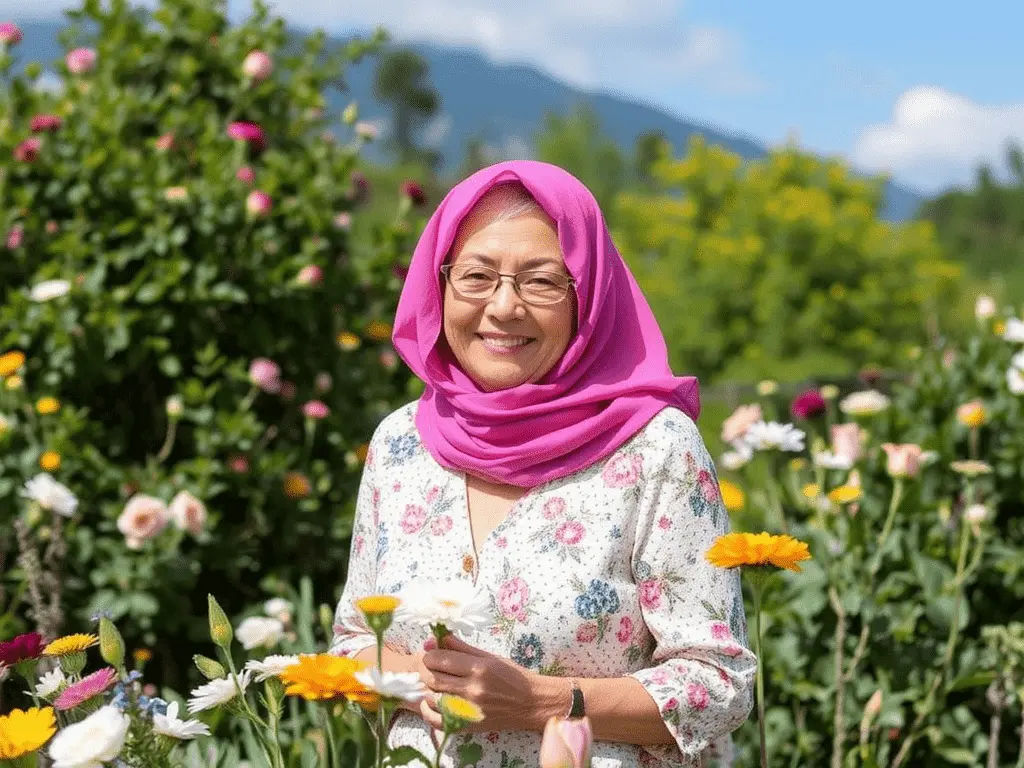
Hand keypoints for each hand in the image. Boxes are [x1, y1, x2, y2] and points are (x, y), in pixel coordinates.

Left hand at [415, 634, 556, 732]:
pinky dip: (428, 712)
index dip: (431, 655)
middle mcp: (472, 689)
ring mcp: (469, 710)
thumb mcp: (490, 656)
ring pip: (433, 698)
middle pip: (433, 679)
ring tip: (439, 684)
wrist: (531, 703)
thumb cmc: (512, 676)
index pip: (440, 660)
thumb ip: (462, 648)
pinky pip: (437, 721)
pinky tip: (432, 703)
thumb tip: (439, 637)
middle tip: (435, 668)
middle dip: (429, 671)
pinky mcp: (468, 726)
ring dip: (431, 689)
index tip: (433, 654)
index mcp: (478, 668)